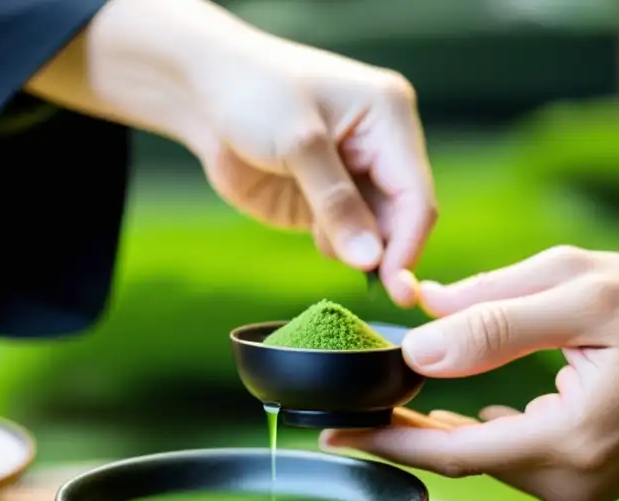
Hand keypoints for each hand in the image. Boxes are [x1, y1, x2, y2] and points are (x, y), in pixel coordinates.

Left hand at [82, 0, 435, 306]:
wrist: (203, 94)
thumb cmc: (252, 95)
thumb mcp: (298, 143)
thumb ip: (336, 203)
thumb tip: (371, 260)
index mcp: (389, 117)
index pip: (415, 195)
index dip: (408, 244)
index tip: (395, 289)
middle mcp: (382, 148)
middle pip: (403, 218)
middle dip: (384, 253)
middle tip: (366, 283)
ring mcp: (356, 176)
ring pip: (376, 234)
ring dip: (355, 249)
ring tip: (318, 228)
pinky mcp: (329, 200)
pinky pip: (346, 238)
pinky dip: (335, 246)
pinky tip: (313, 230)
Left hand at [321, 247, 618, 500]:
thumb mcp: (589, 295)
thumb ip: (496, 317)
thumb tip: (419, 334)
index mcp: (566, 443)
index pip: (446, 451)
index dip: (382, 440)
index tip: (331, 431)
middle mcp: (566, 484)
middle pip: (457, 454)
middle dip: (400, 421)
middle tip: (353, 392)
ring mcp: (576, 489)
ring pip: (482, 453)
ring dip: (437, 419)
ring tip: (392, 385)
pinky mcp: (584, 481)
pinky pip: (511, 453)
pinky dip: (477, 424)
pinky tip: (458, 398)